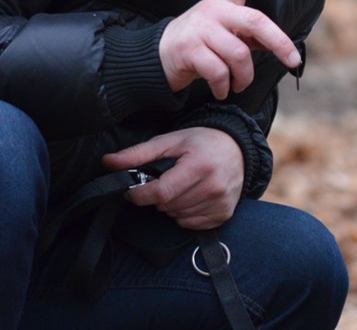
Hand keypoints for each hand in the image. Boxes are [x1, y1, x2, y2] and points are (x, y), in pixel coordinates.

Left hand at [103, 127, 244, 229]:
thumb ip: (138, 154)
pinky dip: (185, 214)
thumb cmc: (203, 143)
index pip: (160, 193)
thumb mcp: (171, 141)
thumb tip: (108, 162)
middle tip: (166, 181)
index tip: (134, 191)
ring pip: (177, 216)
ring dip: (171, 206)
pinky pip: (191, 224)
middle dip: (158, 197)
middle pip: (167, 206)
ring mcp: (220, 202)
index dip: (140, 195)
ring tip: (181, 187)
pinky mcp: (224, 214)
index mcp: (199, 166)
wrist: (238, 149)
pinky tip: (192, 197)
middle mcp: (213, 186)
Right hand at [159, 0, 301, 99]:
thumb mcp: (227, 34)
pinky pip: (219, 72)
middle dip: (279, 43)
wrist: (159, 56)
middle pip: (255, 22)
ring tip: (238, 84)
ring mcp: (201, 28)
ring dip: (244, 77)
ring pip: (239, 54)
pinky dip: (225, 86)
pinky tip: (222, 90)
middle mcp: (214, 9)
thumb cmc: (202, 43)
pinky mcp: (189, 48)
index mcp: (225, 1)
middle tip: (293, 61)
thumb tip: (281, 48)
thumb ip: (251, 36)